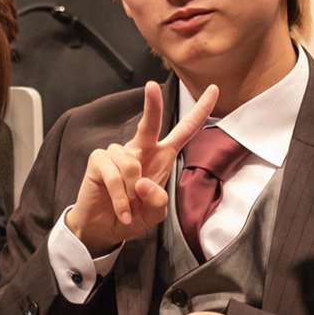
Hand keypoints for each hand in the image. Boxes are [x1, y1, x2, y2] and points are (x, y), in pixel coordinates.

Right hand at [65, 81, 218, 253]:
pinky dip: (119, 197)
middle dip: (152, 105)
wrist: (103, 228)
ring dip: (130, 192)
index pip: (184, 130)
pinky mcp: (99, 160)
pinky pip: (113, 174)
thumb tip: (142, 182)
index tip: (214, 89)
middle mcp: (140, 150)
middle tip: (151, 86)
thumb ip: (158, 200)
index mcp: (161, 157)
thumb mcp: (154, 213)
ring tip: (128, 206)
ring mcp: (118, 153)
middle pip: (149, 124)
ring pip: (130, 164)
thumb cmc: (132, 215)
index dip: (200, 111)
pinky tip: (120, 209)